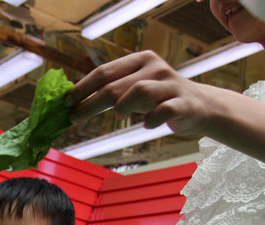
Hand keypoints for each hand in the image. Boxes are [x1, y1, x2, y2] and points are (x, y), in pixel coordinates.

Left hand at [65, 50, 213, 134]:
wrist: (198, 105)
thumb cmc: (157, 98)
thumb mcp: (134, 87)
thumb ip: (112, 89)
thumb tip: (75, 100)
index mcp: (140, 60)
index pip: (104, 72)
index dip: (83, 88)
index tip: (66, 102)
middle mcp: (155, 68)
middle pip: (115, 86)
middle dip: (90, 103)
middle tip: (74, 117)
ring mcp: (170, 85)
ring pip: (139, 91)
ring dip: (122, 107)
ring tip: (117, 116)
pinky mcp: (183, 103)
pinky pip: (164, 111)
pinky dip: (152, 119)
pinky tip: (146, 124)